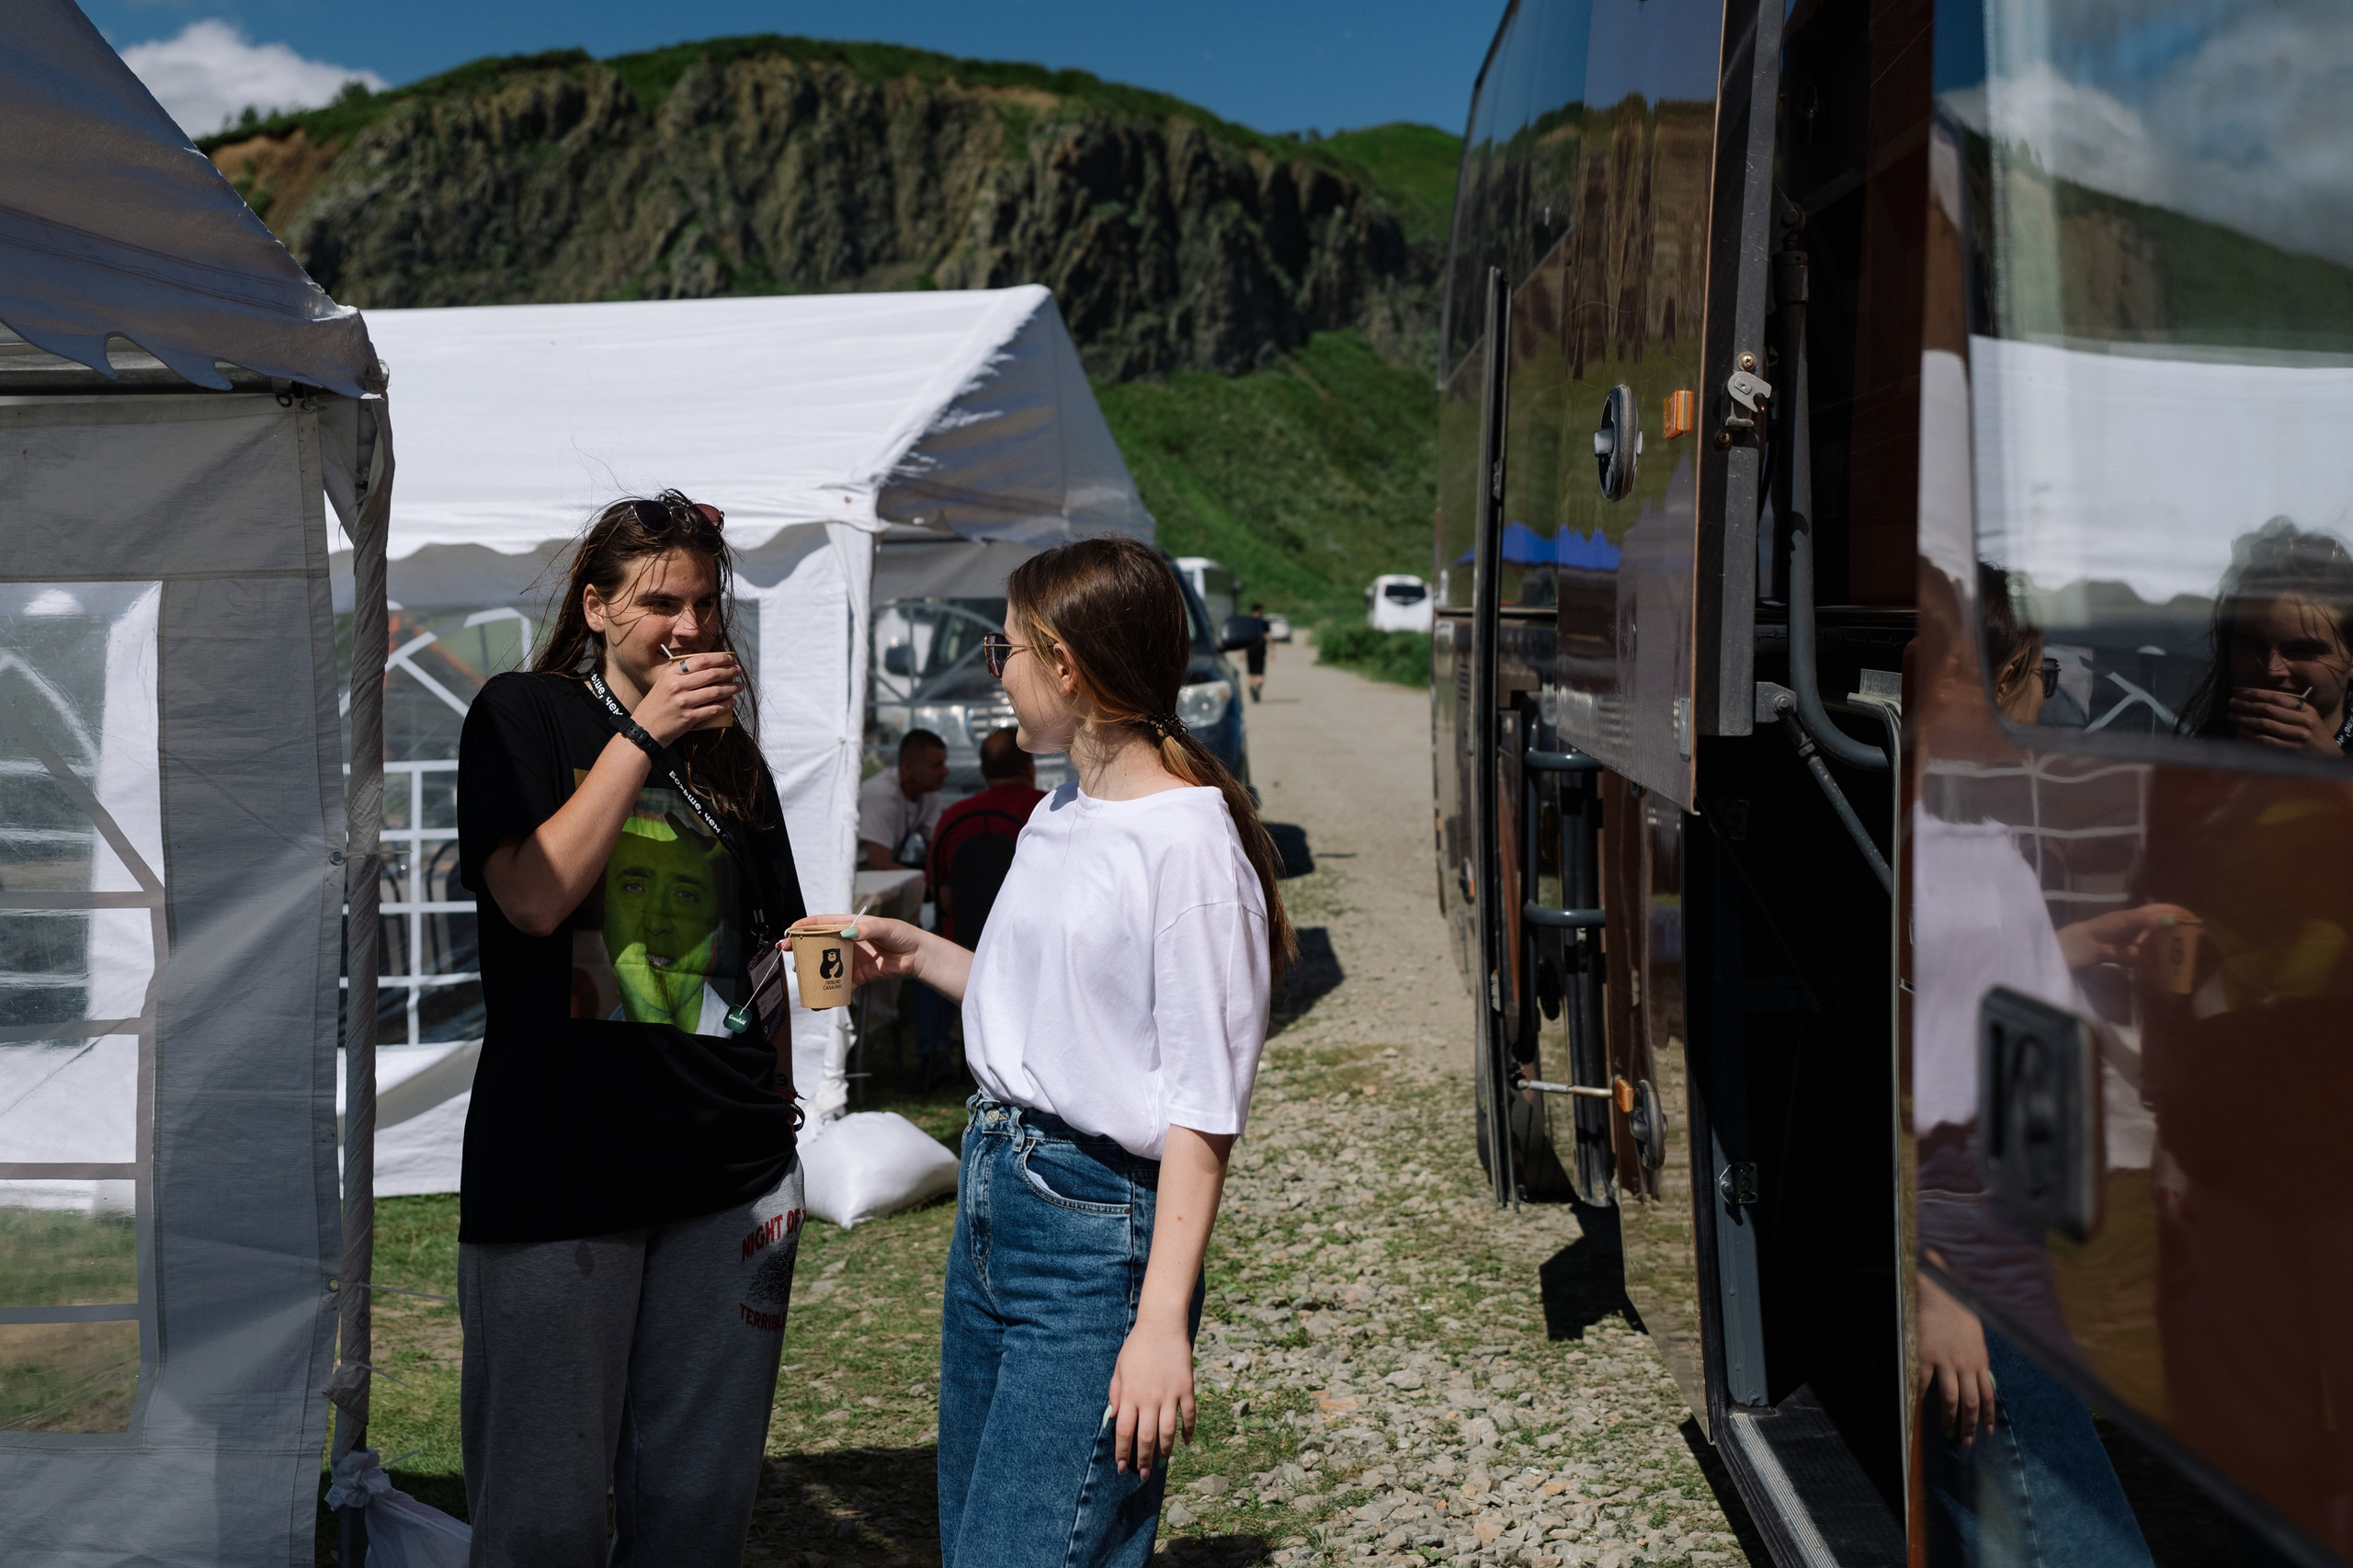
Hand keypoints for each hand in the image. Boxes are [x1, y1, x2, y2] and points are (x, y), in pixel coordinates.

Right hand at [635, 651, 741, 745]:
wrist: (645, 728)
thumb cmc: (657, 704)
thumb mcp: (664, 682)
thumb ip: (681, 673)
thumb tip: (709, 666)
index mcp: (671, 673)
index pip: (701, 661)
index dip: (719, 659)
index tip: (730, 659)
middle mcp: (677, 685)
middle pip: (711, 674)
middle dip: (729, 672)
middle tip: (738, 671)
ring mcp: (683, 702)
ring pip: (715, 692)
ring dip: (731, 688)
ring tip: (739, 686)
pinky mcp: (689, 718)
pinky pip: (713, 709)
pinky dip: (725, 705)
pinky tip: (732, 702)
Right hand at [797, 914, 924, 986]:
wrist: (915, 956)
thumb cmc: (900, 935)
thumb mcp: (884, 927)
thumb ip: (866, 929)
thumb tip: (848, 933)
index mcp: (848, 925)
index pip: (820, 924)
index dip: (803, 927)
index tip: (789, 933)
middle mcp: (845, 942)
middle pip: (817, 945)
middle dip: (801, 949)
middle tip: (787, 954)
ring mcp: (849, 960)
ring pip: (824, 966)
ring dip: (811, 972)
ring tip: (801, 976)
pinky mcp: (856, 977)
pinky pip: (839, 986)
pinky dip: (829, 994)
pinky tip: (820, 1001)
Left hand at [1108, 1320, 1194, 1476]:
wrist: (1162, 1325)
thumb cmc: (1137, 1347)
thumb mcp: (1119, 1369)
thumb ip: (1115, 1394)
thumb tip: (1112, 1418)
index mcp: (1130, 1395)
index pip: (1124, 1432)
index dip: (1122, 1452)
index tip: (1121, 1468)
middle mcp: (1150, 1398)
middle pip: (1146, 1437)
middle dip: (1143, 1460)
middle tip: (1142, 1475)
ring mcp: (1170, 1394)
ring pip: (1168, 1431)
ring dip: (1164, 1451)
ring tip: (1161, 1463)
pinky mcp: (1186, 1388)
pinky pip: (1189, 1415)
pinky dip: (1188, 1431)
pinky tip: (1185, 1442)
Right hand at [1918, 1269, 1994, 1446]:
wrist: (1941, 1294)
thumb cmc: (1960, 1312)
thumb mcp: (1977, 1337)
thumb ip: (1978, 1359)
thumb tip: (1981, 1377)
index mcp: (1980, 1361)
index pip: (1989, 1395)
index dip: (1989, 1417)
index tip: (1989, 1433)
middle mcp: (1965, 1365)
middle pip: (1971, 1403)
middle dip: (1970, 1425)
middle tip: (1967, 1442)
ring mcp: (1945, 1362)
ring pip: (1950, 1398)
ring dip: (1950, 1418)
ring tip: (1947, 1432)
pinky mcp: (1925, 1356)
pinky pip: (1924, 1382)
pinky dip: (1922, 1397)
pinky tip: (1920, 1408)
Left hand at [2055, 902, 2196, 969]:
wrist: (2087, 945)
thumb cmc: (2106, 927)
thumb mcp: (2129, 920)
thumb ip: (2150, 920)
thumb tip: (2172, 920)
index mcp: (2143, 914)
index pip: (2167, 910)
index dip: (2182, 914)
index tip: (2197, 920)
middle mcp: (2146, 928)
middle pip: (2169, 929)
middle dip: (2183, 933)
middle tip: (2199, 939)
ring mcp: (2143, 944)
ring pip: (2165, 945)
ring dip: (2176, 949)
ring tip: (2191, 953)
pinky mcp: (2139, 958)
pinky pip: (2156, 961)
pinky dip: (2165, 964)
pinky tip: (2175, 967)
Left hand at [2228, 687, 2340, 754]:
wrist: (2327, 755)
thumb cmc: (2312, 732)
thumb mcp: (2307, 716)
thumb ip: (2288, 707)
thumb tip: (2257, 698)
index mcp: (2306, 709)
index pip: (2277, 697)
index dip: (2256, 694)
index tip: (2239, 693)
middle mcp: (2303, 721)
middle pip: (2268, 710)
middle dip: (2246, 705)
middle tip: (2231, 703)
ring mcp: (2298, 736)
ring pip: (2265, 724)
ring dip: (2245, 719)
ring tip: (2232, 716)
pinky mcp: (2292, 750)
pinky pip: (2267, 740)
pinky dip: (2252, 735)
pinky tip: (2241, 732)